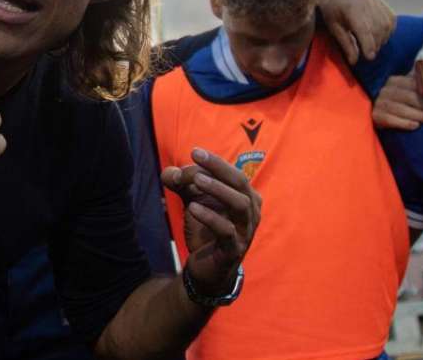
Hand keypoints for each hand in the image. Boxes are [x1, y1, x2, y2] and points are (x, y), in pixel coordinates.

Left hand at [162, 148, 260, 296]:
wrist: (207, 270)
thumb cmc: (206, 232)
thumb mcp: (195, 203)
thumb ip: (183, 185)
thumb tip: (170, 173)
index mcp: (247, 198)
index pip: (235, 174)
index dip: (215, 162)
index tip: (194, 152)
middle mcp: (251, 213)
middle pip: (241, 183)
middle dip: (219, 167)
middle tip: (196, 156)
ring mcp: (246, 232)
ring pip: (240, 205)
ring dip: (218, 190)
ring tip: (195, 181)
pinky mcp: (234, 250)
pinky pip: (227, 231)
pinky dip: (210, 217)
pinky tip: (192, 208)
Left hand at [319, 0, 394, 63]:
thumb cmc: (330, 9)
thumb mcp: (333, 27)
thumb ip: (345, 44)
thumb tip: (354, 62)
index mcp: (352, 9)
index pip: (365, 30)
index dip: (368, 45)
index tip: (369, 58)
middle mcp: (367, 4)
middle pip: (377, 30)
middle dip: (374, 45)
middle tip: (367, 53)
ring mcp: (376, 2)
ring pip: (386, 26)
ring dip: (382, 39)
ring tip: (372, 45)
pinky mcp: (382, 3)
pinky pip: (391, 19)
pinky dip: (388, 30)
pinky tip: (380, 35)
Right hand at [373, 74, 422, 129]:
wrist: (382, 117)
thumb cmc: (402, 104)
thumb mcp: (409, 93)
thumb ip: (421, 88)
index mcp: (394, 81)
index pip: (412, 85)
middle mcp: (384, 90)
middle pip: (407, 96)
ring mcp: (378, 103)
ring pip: (399, 108)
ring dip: (416, 114)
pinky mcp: (375, 115)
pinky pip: (389, 119)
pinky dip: (403, 123)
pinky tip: (415, 126)